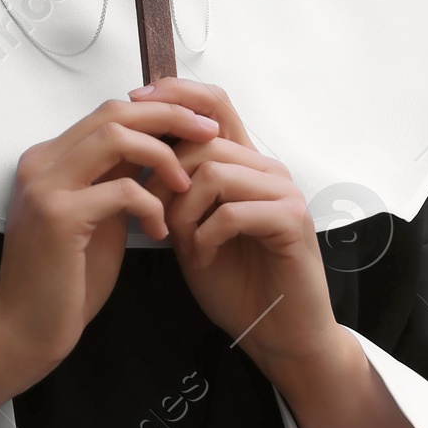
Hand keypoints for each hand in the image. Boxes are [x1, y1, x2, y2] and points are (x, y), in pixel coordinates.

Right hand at [0, 95, 218, 410]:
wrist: (26, 329)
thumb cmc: (65, 280)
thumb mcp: (96, 218)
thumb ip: (116, 180)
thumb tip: (159, 152)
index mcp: (47, 159)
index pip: (108, 112)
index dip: (157, 111)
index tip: (197, 125)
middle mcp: (40, 163)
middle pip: (114, 113)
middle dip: (170, 117)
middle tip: (210, 133)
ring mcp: (45, 186)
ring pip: (116, 137)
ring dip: (163, 155)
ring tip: (185, 184)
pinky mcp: (58, 216)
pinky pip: (122, 190)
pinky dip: (152, 205)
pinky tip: (161, 232)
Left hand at [136, 78, 341, 389]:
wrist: (278, 334)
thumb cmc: (235, 283)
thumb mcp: (191, 229)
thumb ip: (174, 191)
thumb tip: (136, 156)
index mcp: (244, 165)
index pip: (214, 104)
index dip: (176, 92)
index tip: (134, 100)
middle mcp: (267, 170)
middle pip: (204, 141)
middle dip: (165, 179)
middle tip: (156, 219)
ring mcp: (284, 192)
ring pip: (214, 173)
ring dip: (183, 211)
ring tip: (180, 242)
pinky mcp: (292, 221)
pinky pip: (233, 211)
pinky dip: (206, 237)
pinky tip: (203, 259)